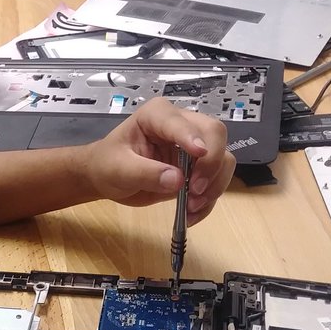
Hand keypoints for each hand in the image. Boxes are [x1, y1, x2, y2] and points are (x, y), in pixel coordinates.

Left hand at [79, 97, 234, 224]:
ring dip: (214, 185)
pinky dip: (209, 199)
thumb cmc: (108, 164)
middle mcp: (181, 125)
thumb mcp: (119, 169)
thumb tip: (177, 180)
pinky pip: (217, 179)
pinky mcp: (197, 167)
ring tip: (191, 206)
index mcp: (157, 115)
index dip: (193, 137)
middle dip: (211, 163)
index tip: (199, 154)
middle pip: (215, 133)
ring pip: (223, 158)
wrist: (107, 178)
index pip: (182, 122)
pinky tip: (192, 213)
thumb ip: (145, 172)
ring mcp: (192, 146)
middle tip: (194, 190)